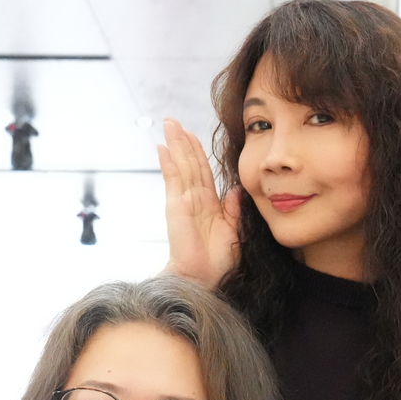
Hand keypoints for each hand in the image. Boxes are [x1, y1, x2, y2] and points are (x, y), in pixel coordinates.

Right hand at [156, 118, 241, 286]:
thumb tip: (238, 189)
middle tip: (173, 120)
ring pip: (181, 165)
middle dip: (182, 141)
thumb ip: (235, 209)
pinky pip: (173, 179)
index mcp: (210, 205)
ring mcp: (184, 201)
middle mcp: (195, 200)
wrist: (204, 278)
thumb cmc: (220, 262)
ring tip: (169, 124)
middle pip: (190, 163)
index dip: (198, 153)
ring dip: (175, 144)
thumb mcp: (237, 231)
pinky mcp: (176, 206)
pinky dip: (168, 162)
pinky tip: (162, 147)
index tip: (192, 135)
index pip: (204, 172)